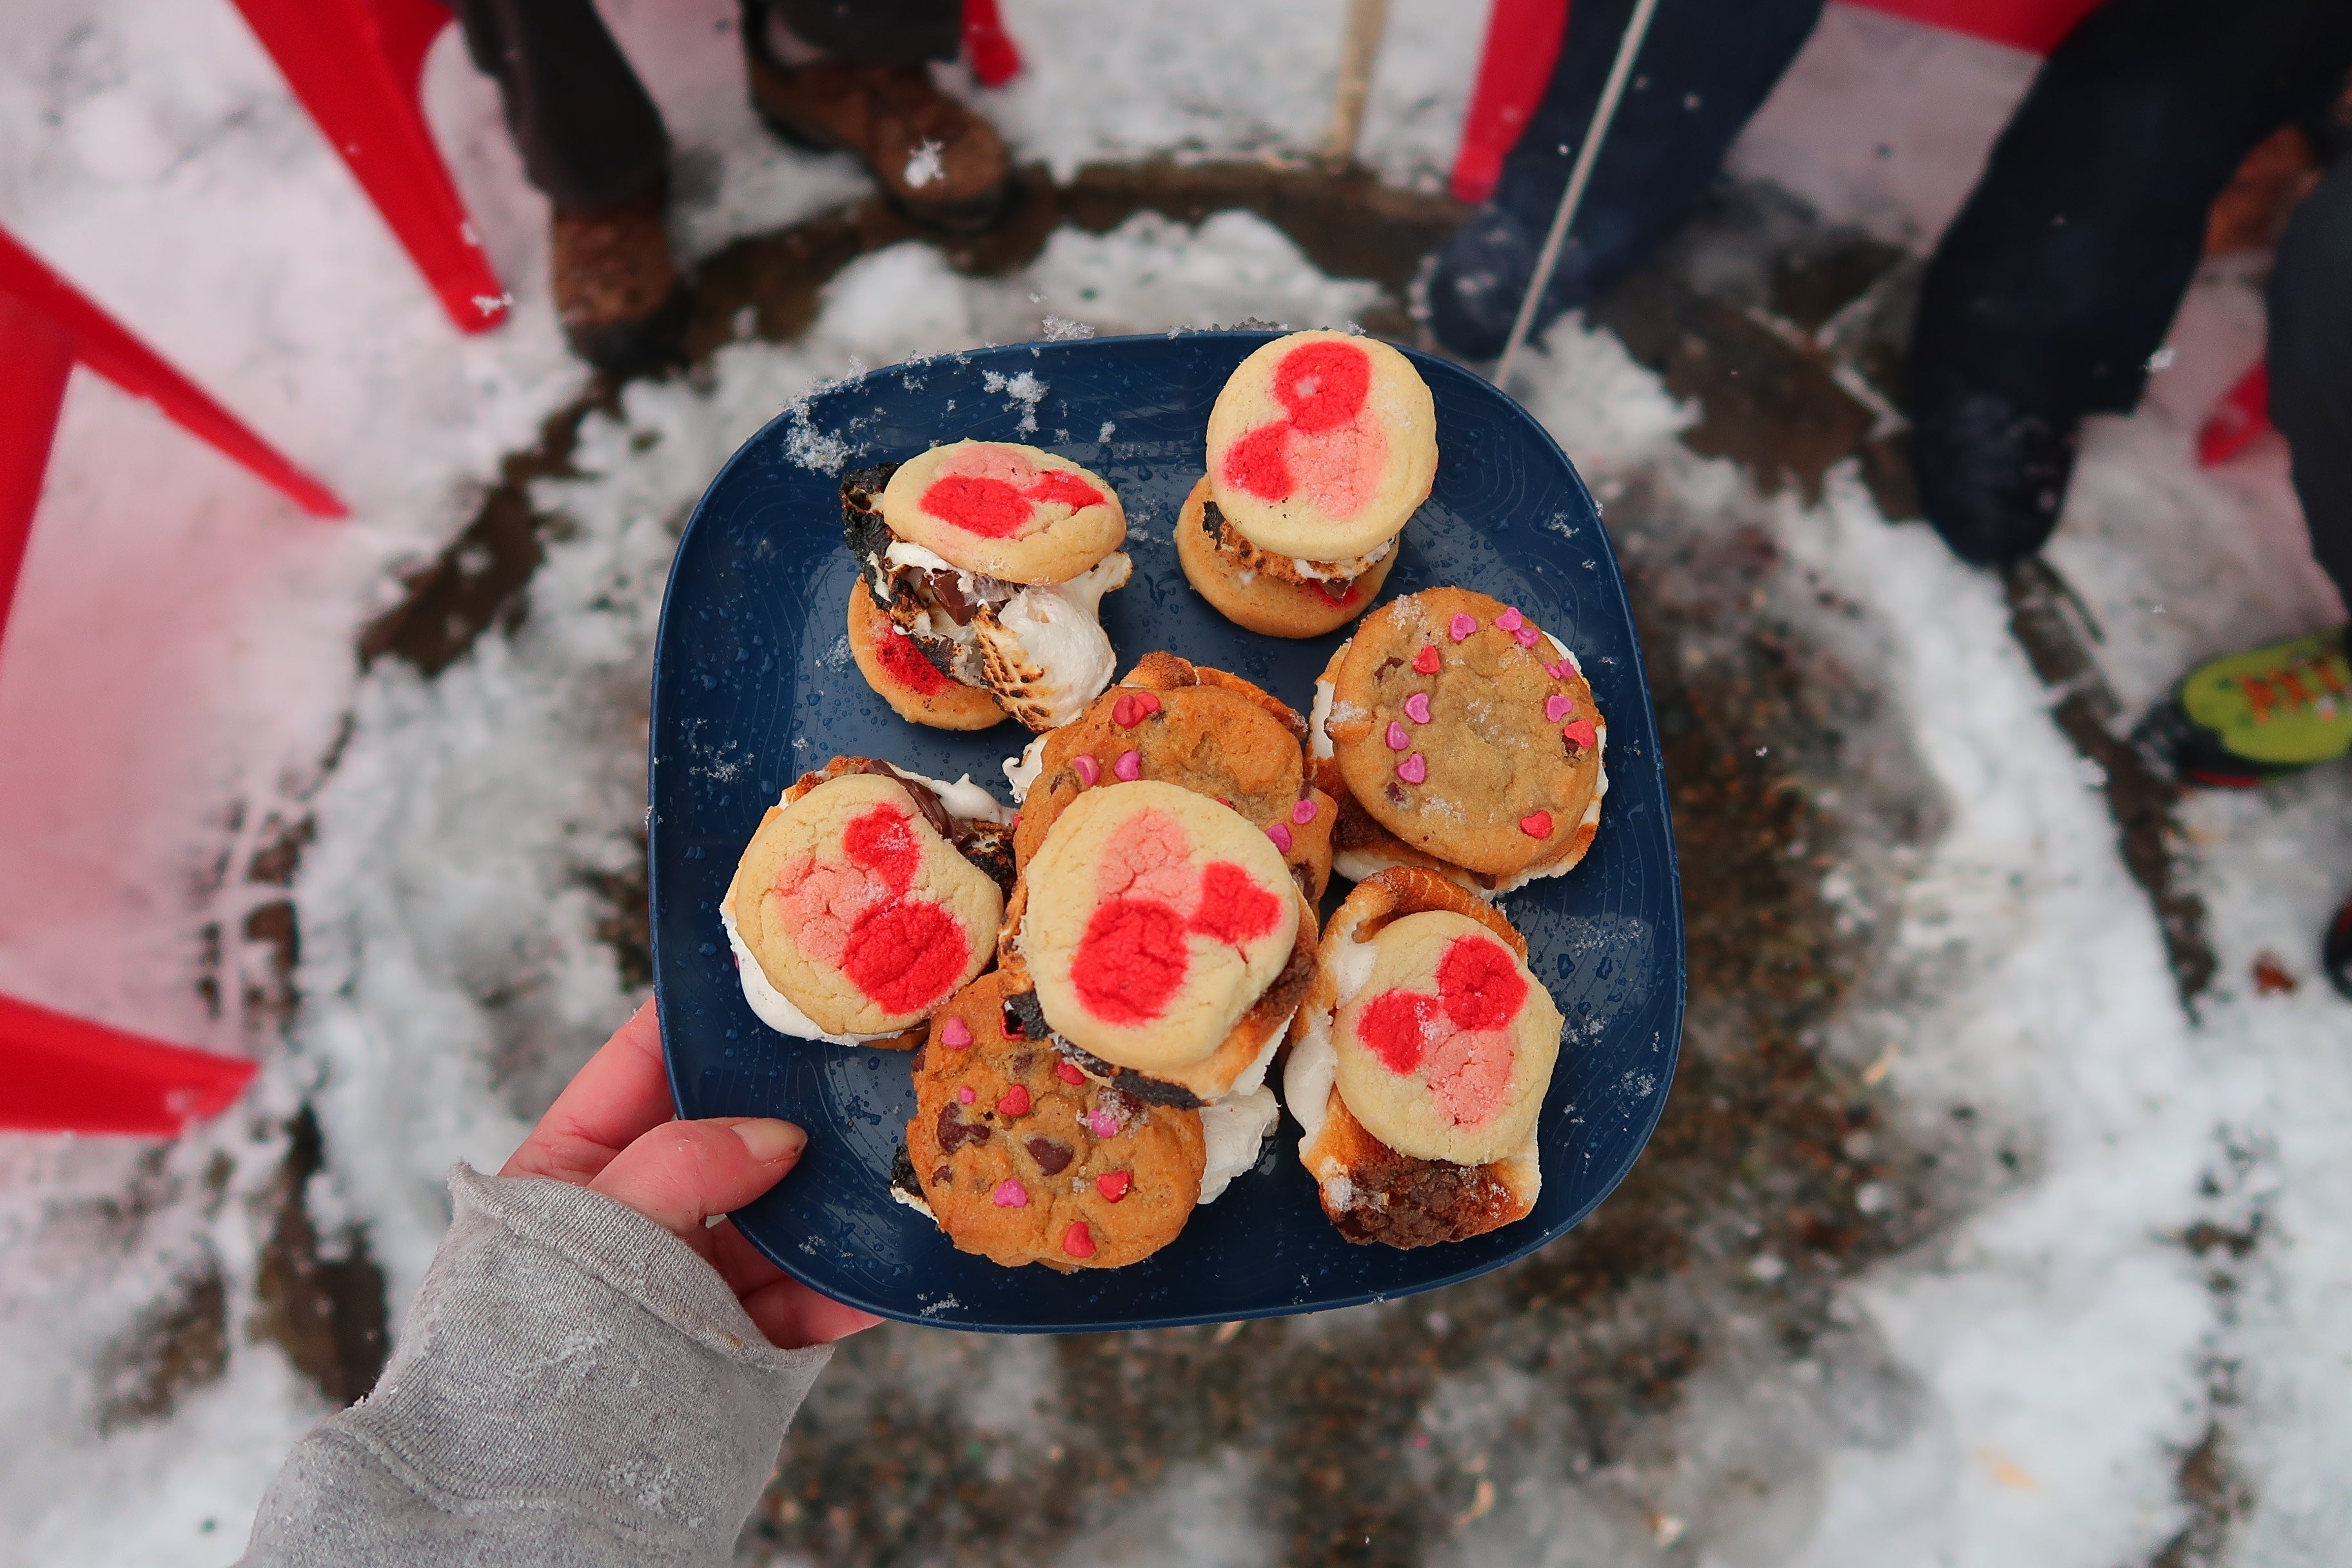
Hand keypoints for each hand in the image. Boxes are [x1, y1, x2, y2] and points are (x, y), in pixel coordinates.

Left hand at [502, 1000, 881, 1349]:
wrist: (543, 1483)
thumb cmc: (538, 1331)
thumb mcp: (599, 1219)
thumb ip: (685, 1161)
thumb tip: (780, 1135)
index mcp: (571, 1168)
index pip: (639, 1065)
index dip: (698, 1017)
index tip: (765, 972)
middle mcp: (637, 1216)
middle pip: (727, 1140)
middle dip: (788, 1106)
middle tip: (853, 1055)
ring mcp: (689, 1281)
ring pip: (775, 1220)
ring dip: (830, 1199)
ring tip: (889, 1157)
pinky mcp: (734, 1343)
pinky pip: (802, 1303)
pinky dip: (845, 1288)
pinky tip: (885, 1269)